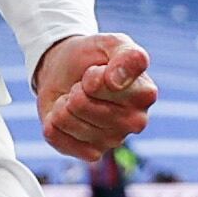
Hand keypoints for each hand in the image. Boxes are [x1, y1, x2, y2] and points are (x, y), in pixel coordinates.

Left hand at [33, 33, 154, 162]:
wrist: (67, 71)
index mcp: (145, 94)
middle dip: (75, 89)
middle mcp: (135, 122)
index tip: (96, 70)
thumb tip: (116, 81)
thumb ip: (125, 55)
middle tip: (83, 86)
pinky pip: (57, 137)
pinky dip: (52, 122)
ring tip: (75, 98)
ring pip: (66, 120)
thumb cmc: (93, 57)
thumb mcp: (112, 43)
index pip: (107, 85)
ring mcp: (113, 140)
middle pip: (81, 104)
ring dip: (62, 104)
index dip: (91, 75)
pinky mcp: (91, 153)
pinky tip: (67, 115)